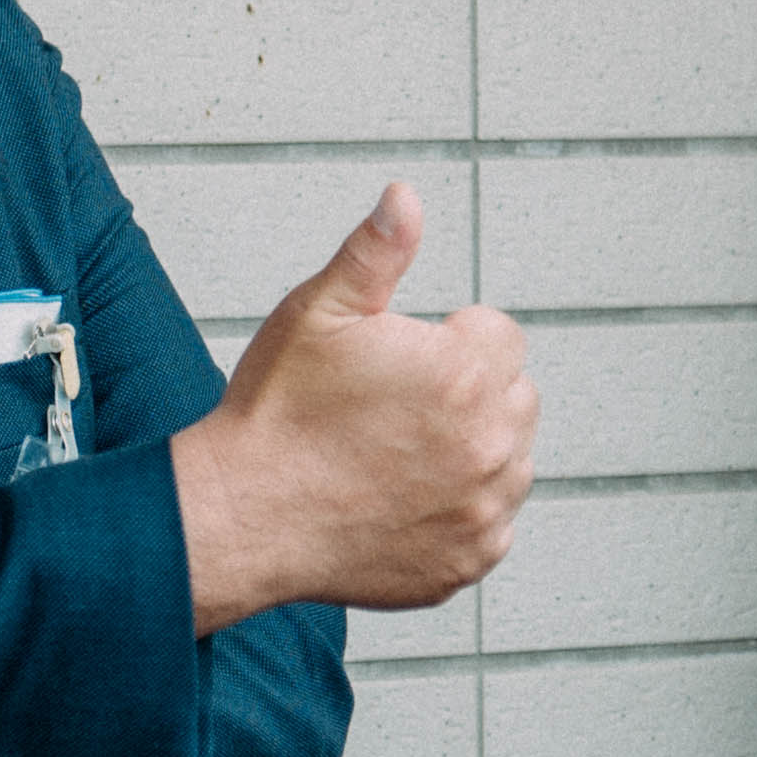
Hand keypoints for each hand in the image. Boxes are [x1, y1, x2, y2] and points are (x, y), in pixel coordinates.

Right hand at [175, 185, 540, 627]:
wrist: (242, 516)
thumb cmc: (276, 412)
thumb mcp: (318, 312)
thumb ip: (375, 251)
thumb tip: (405, 197)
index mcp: (466, 373)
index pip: (501, 336)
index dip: (448, 341)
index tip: (399, 363)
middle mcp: (491, 444)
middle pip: (513, 396)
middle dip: (468, 393)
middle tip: (393, 410)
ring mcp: (484, 509)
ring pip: (508, 460)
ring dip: (471, 451)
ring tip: (394, 454)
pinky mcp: (470, 559)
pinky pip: (490, 522)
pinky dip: (459, 512)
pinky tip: (400, 500)